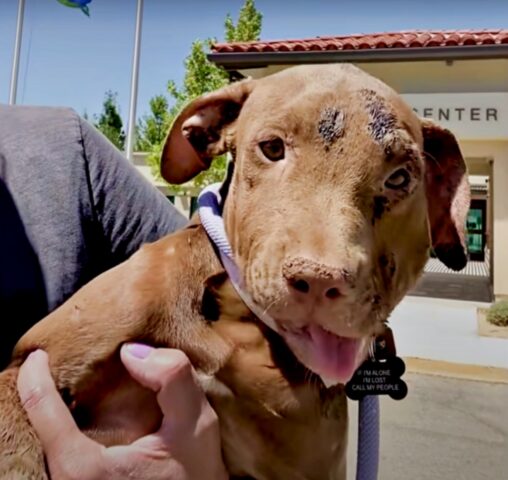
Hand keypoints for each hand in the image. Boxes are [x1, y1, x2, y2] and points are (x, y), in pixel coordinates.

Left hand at [17, 345, 227, 479]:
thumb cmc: (194, 475)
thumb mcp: (196, 423)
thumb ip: (172, 379)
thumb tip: (130, 352)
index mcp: (86, 470)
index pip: (41, 412)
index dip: (35, 377)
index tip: (38, 356)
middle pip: (35, 430)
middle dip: (40, 394)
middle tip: (49, 367)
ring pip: (43, 447)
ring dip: (48, 415)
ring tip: (61, 389)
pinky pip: (55, 458)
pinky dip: (58, 432)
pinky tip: (76, 420)